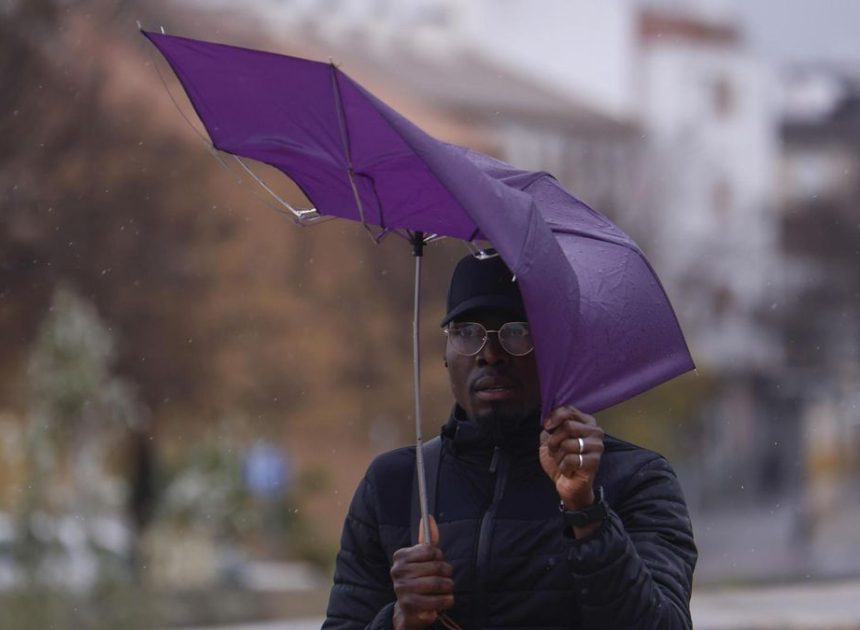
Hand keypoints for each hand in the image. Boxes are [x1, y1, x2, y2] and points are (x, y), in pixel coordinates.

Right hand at [391, 515, 454, 629]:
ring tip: (448, 588)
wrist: (409, 608)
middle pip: (435, 567)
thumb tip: (429, 517)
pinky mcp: (409, 605)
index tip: (438, 561)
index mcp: (400, 556)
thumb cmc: (419, 577)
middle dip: (447, 572)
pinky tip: (446, 599)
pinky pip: (436, 600)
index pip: (430, 550)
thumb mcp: (422, 558)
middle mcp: (397, 571)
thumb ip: (428, 539)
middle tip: (447, 577)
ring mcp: (402, 588)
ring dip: (448, 587)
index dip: (439, 556)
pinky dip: (446, 600)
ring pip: (437, 583)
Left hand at [539, 405, 604, 509]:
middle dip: (554, 441)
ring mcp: (597, 446)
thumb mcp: (551, 438)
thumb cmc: (561, 460)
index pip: (568, 410)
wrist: (567, 484)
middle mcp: (595, 431)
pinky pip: (570, 460)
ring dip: (558, 456)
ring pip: (567, 444)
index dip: (553, 418)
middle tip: (555, 451)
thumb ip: (551, 426)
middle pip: (567, 426)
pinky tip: (568, 471)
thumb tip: (548, 418)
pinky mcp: (595, 462)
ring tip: (563, 461)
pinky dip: (563, 467)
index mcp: (586, 422)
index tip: (547, 427)